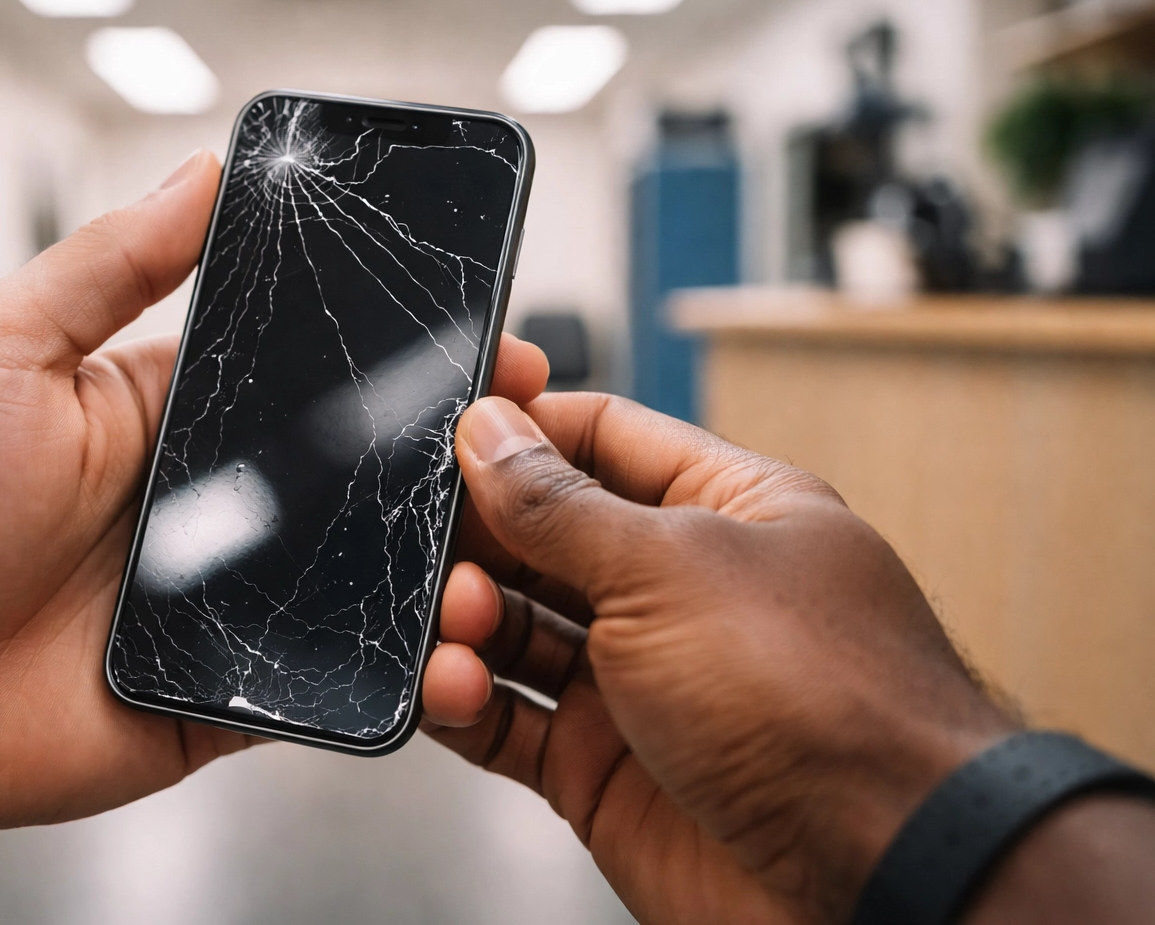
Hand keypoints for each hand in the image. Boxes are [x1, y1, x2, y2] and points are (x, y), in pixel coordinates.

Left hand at [0, 148, 550, 922]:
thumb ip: (108, 265)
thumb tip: (204, 169)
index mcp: (179, 413)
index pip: (314, 369)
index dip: (399, 350)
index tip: (479, 329)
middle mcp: (220, 504)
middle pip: (362, 469)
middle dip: (453, 449)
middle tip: (527, 426)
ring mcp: (235, 600)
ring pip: (369, 573)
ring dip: (438, 557)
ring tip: (509, 535)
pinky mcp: (239, 691)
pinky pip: (337, 676)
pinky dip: (394, 666)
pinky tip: (446, 641)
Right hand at [419, 393, 1014, 923]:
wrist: (875, 884)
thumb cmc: (825, 706)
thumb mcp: (671, 570)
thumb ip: (562, 504)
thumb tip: (491, 431)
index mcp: (725, 513)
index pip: (604, 439)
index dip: (528, 426)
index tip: (455, 426)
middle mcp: (681, 594)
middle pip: (547, 536)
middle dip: (483, 535)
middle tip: (432, 540)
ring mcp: (641, 685)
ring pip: (517, 632)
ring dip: (468, 620)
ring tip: (453, 622)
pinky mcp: (604, 771)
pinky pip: (508, 722)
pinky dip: (465, 701)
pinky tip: (450, 685)